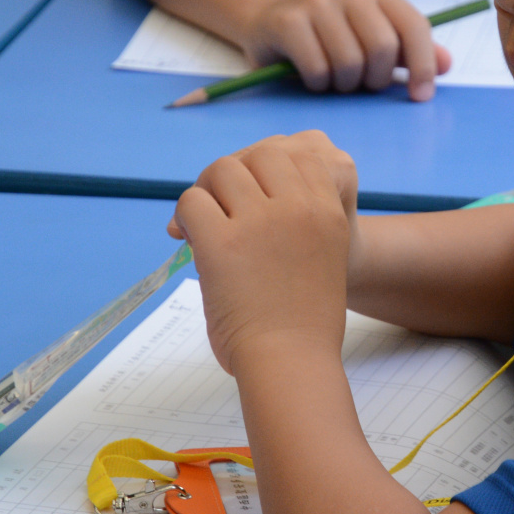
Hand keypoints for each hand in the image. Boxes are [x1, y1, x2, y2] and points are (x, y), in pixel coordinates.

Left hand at [168, 132, 358, 371]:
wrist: (290, 360)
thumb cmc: (303, 322)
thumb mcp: (321, 255)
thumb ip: (296, 221)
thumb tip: (241, 198)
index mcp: (327, 211)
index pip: (298, 153)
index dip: (269, 167)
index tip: (254, 193)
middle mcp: (298, 208)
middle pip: (260, 153)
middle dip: (237, 173)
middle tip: (220, 206)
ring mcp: (260, 222)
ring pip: (222, 170)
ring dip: (209, 192)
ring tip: (204, 225)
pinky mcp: (222, 242)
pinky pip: (192, 202)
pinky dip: (186, 216)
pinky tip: (190, 240)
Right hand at [246, 0, 453, 100]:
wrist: (269, 22)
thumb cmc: (330, 37)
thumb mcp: (374, 41)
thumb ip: (411, 52)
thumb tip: (447, 64)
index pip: (414, 26)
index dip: (423, 64)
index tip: (421, 95)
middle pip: (383, 48)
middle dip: (376, 79)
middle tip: (362, 83)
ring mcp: (317, 2)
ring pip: (350, 63)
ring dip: (345, 84)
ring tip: (336, 78)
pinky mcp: (289, 21)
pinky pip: (318, 70)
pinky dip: (319, 84)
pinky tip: (312, 76)